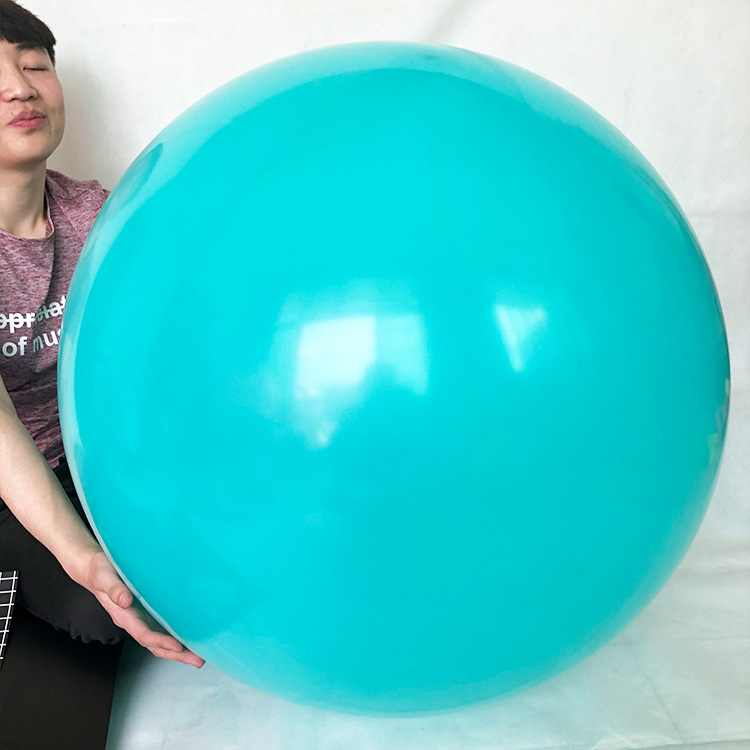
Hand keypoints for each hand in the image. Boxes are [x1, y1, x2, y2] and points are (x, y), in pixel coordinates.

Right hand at [84, 550, 204, 667]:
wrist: (96, 568)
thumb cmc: (101, 571)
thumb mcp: (104, 576)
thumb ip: (113, 588)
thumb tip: (124, 601)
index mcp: (123, 616)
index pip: (144, 634)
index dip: (161, 641)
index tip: (178, 646)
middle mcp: (134, 621)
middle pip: (155, 644)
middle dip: (176, 654)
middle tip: (198, 660)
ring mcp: (142, 618)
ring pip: (160, 640)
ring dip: (179, 650)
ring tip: (199, 656)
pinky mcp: (148, 611)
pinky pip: (163, 627)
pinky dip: (176, 636)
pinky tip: (190, 637)